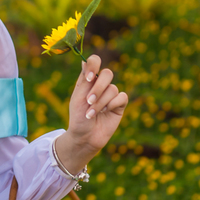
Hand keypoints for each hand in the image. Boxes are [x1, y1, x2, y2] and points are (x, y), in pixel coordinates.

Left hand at [57, 55, 127, 171]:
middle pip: (107, 73)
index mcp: (88, 80)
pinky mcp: (119, 105)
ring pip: (112, 89)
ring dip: (101, 102)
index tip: (88, 78)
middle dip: (98, 88)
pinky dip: (112, 104)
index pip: (94, 62)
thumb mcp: (78, 99)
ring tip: (92, 114)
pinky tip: (106, 112)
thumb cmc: (78, 118)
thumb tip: (84, 61)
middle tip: (89, 101)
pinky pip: (122, 97)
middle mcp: (100, 85)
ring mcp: (111, 95)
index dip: (93, 65)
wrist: (85, 137)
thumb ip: (84, 81)